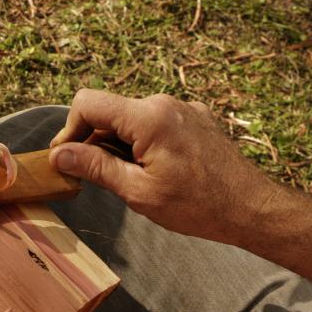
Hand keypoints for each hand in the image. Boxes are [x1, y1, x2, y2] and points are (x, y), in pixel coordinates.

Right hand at [49, 89, 274, 242]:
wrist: (251, 208)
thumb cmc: (198, 206)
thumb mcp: (137, 191)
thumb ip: (95, 167)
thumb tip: (60, 155)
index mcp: (149, 117)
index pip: (88, 103)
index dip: (69, 129)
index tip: (66, 158)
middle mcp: (164, 103)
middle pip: (108, 111)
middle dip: (93, 140)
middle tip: (92, 177)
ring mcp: (182, 108)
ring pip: (130, 118)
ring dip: (117, 144)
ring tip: (128, 179)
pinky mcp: (193, 118)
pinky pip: (153, 122)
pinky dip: (140, 141)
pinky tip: (152, 170)